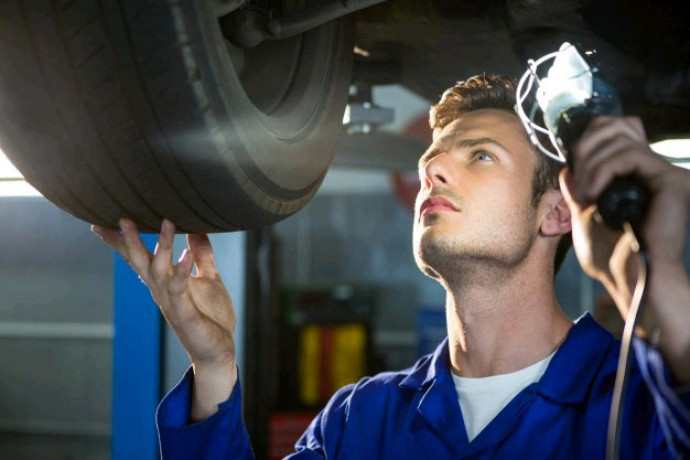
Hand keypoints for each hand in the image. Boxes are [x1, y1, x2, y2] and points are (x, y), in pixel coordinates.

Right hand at [92, 218, 237, 418]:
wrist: (217, 352)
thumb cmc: (211, 317)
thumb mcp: (210, 280)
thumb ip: (202, 257)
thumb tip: (198, 231)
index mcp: (163, 282)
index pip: (138, 258)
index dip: (120, 242)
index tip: (100, 223)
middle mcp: (161, 291)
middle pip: (140, 262)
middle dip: (131, 240)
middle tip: (122, 217)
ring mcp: (171, 302)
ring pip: (158, 271)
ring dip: (161, 246)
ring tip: (166, 222)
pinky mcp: (184, 313)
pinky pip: (179, 288)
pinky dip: (181, 269)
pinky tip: (185, 253)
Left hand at [559, 116, 689, 381]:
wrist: (630, 280)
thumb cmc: (609, 257)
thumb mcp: (583, 216)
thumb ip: (578, 189)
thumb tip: (568, 167)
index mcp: (634, 175)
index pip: (613, 131)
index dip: (586, 140)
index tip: (572, 171)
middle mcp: (652, 169)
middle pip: (615, 125)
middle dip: (585, 149)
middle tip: (576, 184)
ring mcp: (664, 173)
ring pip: (620, 139)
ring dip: (590, 164)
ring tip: (582, 196)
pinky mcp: (670, 180)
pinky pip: (629, 157)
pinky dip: (602, 171)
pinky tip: (591, 194)